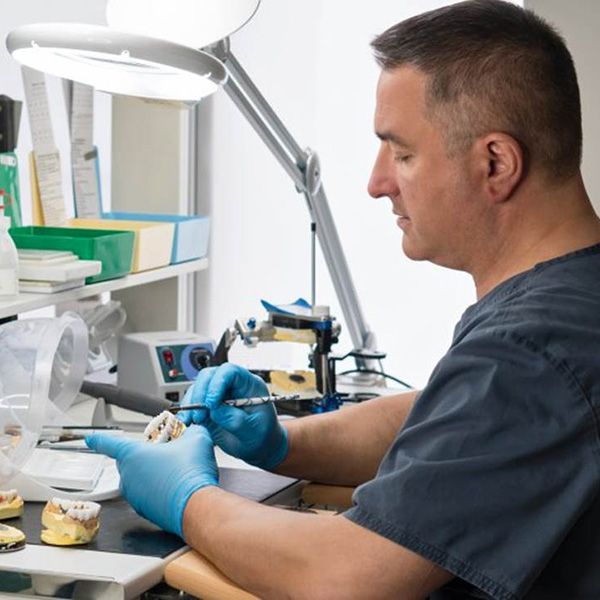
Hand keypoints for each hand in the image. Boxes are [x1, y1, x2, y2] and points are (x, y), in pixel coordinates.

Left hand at [86, 426, 217, 536]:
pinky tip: (176, 487)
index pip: (110, 443)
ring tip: (176, 472)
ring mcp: (134, 495)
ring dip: (152, 474)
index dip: (100, 439)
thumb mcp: (197, 438)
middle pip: (130, 461)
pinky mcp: (145, 510)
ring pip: (139, 479)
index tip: (90, 439)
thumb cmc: (189, 474)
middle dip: (145, 456)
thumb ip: (191, 430)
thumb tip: (192, 432)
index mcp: (133, 454)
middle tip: (166, 453)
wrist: (196, 506)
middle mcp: (128, 475)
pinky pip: (147, 495)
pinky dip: (158, 490)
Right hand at [179, 363, 288, 469]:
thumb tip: (214, 410)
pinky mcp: (207, 406)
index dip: (218, 383)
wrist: (258, 447)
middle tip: (199, 415)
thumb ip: (234, 419)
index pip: (230, 372)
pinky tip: (187, 422)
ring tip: (191, 421)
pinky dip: (187, 411)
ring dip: (191, 403)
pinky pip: (193, 402)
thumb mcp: (252, 430)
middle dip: (200, 393)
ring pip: (198, 388)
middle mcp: (231, 386)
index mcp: (248, 384)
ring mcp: (218, 395)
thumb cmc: (262, 435)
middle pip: (210, 376)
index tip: (211, 403)